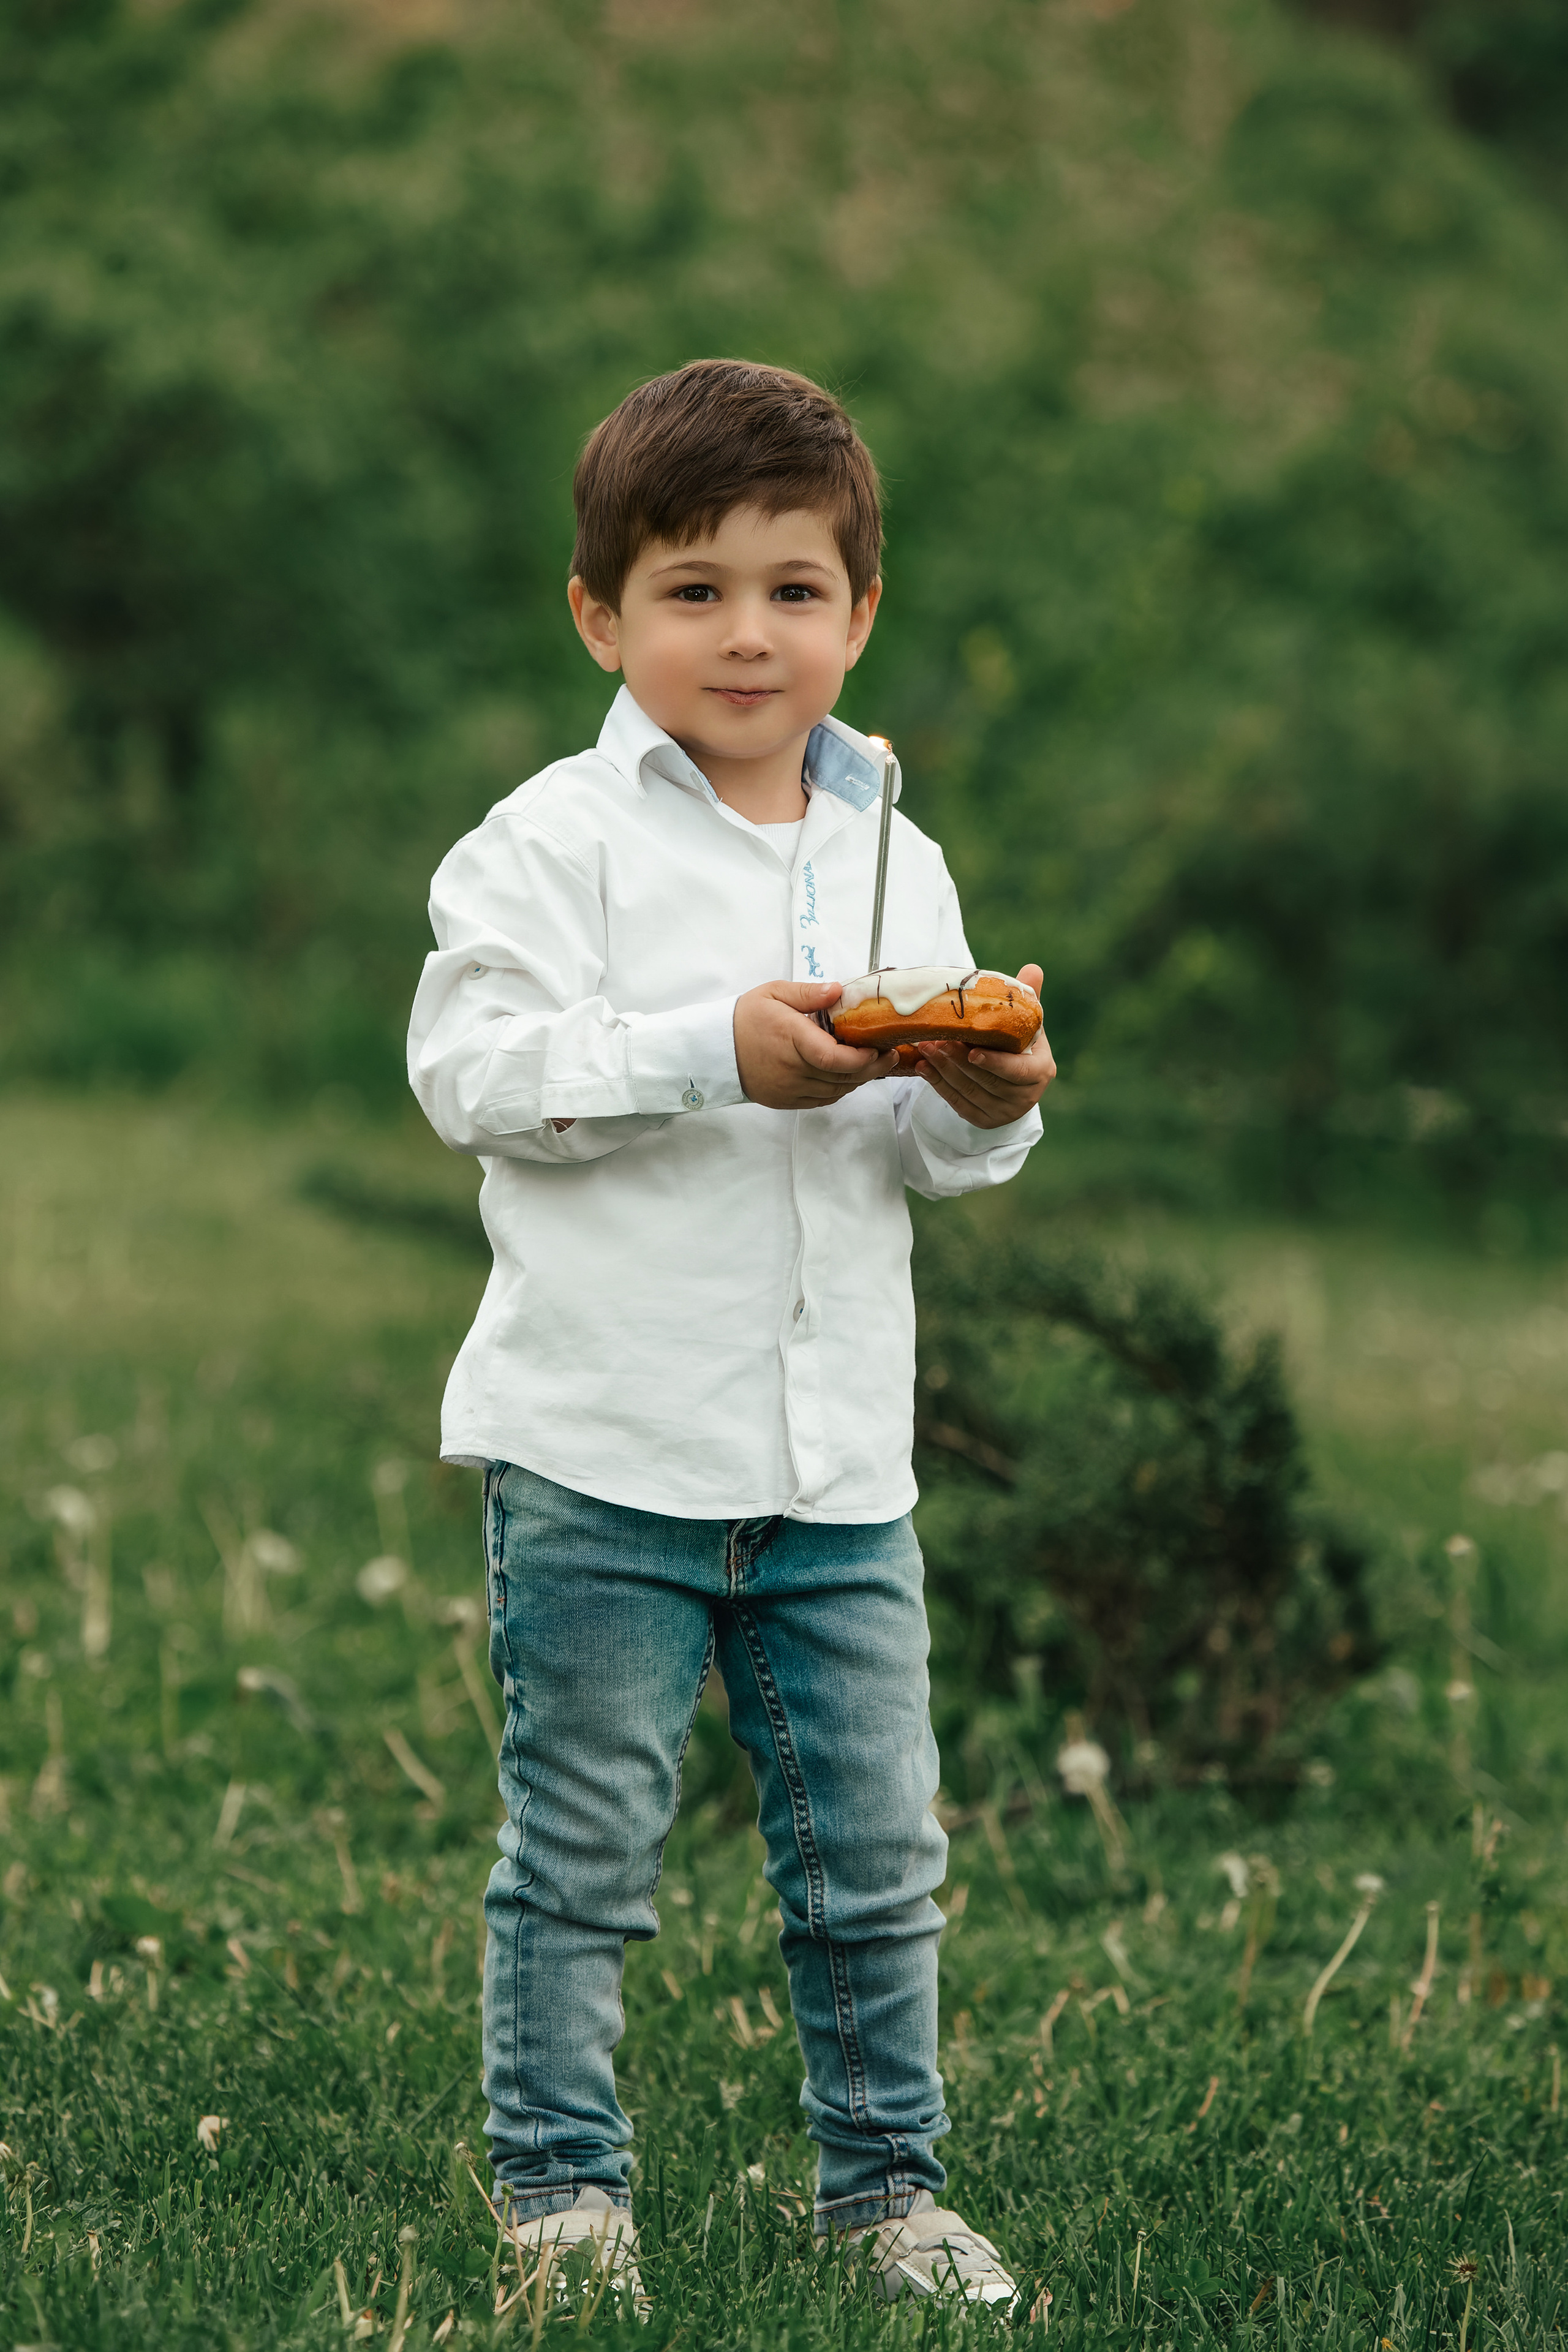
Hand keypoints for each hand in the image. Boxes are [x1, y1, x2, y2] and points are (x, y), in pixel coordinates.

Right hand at [735, 980, 899, 1109]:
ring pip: (835, 1091)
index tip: (877, 1048)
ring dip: (857, 1080)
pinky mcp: (785, 1101)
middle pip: (841, 1077)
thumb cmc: (745, 1018)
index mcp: (791, 1039)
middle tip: (888, 1055)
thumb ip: (808, 993)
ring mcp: (788, 1089)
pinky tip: (847, 1077)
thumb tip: (838, 991)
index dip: (861, 1058)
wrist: (715, 1049)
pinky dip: (839, 1090)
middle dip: (871, 1069)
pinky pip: (821, 1100)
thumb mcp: (774, 993)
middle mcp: (791, 1069)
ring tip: (872, 1064)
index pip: (833, 1057)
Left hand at [911, 963, 1055, 1129]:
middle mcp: (1025, 1096)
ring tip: (925, 1048)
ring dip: (943, 1069)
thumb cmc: (1018, 1045)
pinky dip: (938, 1084)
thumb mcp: (1025, 1023)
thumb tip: (1033, 968)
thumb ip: (1026, 998)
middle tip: (936, 1040)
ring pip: (968, 1091)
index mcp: (1040, 1071)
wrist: (1013, 1080)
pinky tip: (923, 1067)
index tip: (973, 1050)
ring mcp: (1004, 1112)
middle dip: (958, 1060)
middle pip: (987, 1080)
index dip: (995, 1062)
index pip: (1018, 1071)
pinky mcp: (983, 1120)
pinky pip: (957, 1102)